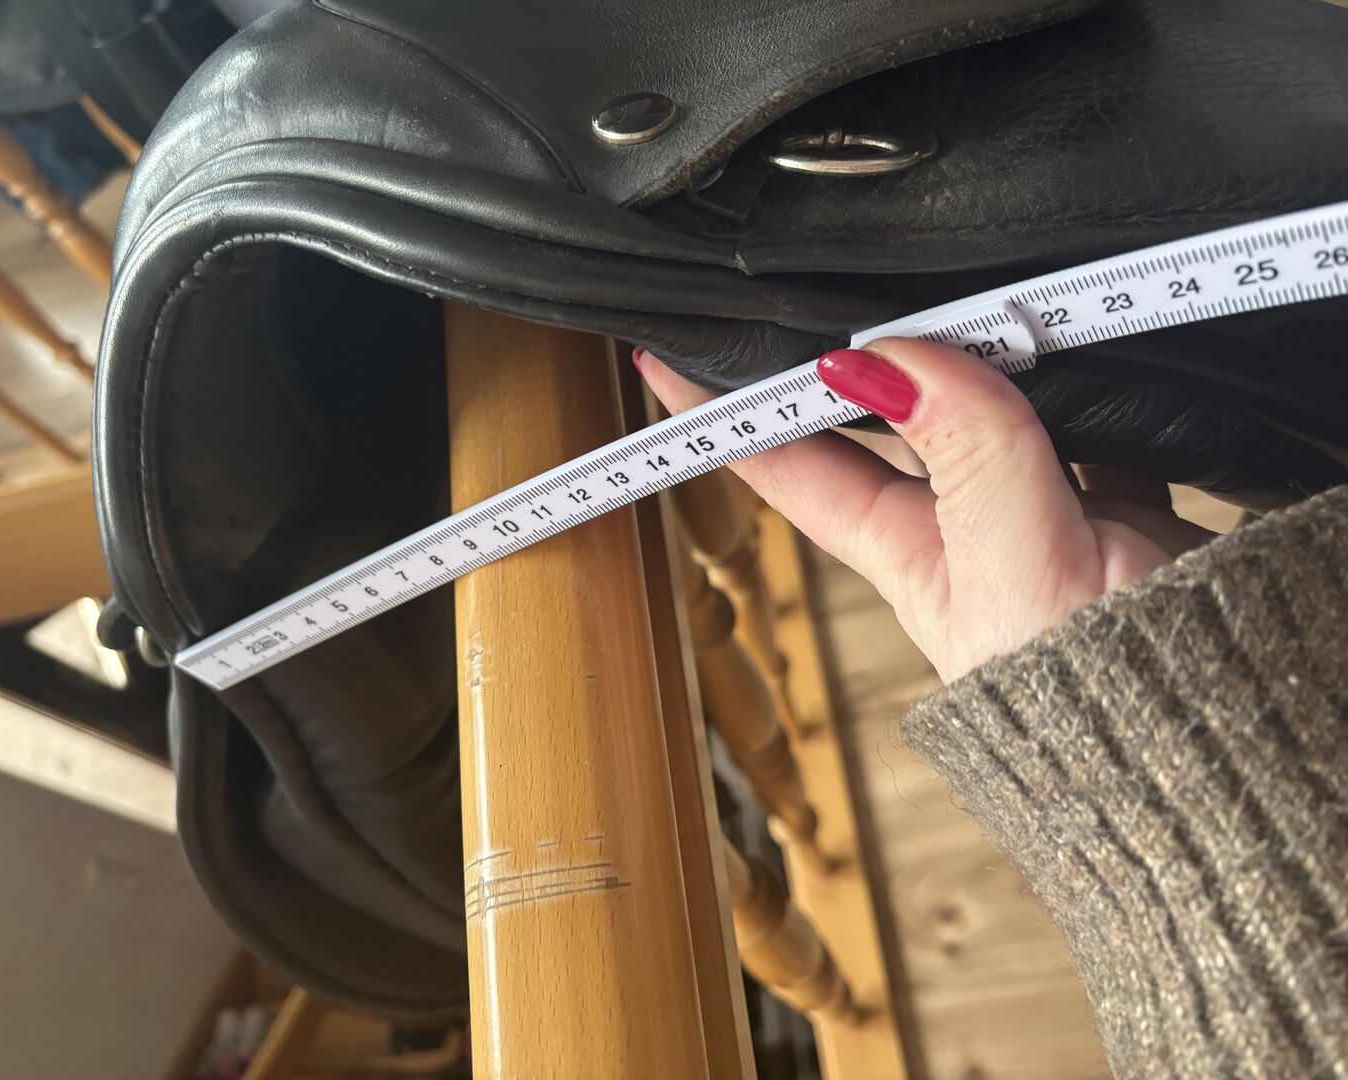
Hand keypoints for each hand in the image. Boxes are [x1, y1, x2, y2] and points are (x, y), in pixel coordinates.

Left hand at [636, 339, 1213, 682]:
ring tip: (949, 282)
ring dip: (968, 345)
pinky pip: (1080, 408)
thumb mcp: (1015, 565)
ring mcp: (1031, 504)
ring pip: (977, 398)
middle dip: (846, 350)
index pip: (789, 467)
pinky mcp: (1110, 493)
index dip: (723, 415)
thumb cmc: (1100, 704)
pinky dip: (1078, 370)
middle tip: (814, 275)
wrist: (1221, 732)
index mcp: (904, 548)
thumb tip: (893, 358)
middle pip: (879, 415)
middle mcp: (956, 522)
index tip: (662, 357)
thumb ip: (967, 453)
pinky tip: (1078, 336)